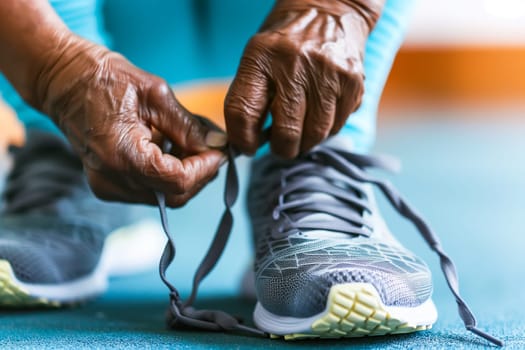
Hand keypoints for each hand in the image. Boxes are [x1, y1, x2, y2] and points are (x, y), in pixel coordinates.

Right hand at [32, 35, 226, 206]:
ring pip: (165, 196)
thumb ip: (188, 126)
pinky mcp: (108, 186)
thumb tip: (218, 145)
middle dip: (200, 173)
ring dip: (186, 174)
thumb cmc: (105, 78)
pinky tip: (169, 148)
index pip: (179, 181)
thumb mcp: (155, 94)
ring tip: (188, 141)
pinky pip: (150, 190)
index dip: (206, 168)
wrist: (63, 81)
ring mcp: (108, 187)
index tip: (221, 149)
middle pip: (174, 196)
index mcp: (121, 156)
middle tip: (211, 146)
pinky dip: (168, 175)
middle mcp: (112, 180)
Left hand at [225, 0, 382, 157]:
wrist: (330, 8)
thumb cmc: (286, 41)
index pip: (243, 112)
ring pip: (315, 134)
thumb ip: (249, 97)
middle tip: (281, 145)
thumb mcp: (257, 58)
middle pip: (286, 132)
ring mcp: (327, 73)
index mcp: (261, 57)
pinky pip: (337, 125)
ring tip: (301, 131)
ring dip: (306, 142)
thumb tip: (248, 143)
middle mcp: (294, 64)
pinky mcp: (353, 81)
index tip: (248, 147)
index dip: (243, 140)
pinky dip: (326, 129)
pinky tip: (320, 113)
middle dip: (282, 148)